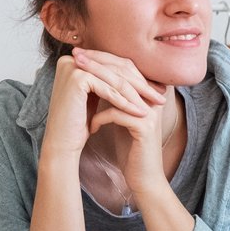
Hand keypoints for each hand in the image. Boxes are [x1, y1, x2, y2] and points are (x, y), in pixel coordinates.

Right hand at [41, 50, 166, 159]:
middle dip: (140, 85)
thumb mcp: (96, 95)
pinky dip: (125, 102)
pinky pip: (109, 90)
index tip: (155, 91)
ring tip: (153, 106)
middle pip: (115, 70)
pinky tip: (140, 112)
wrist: (62, 143)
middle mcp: (70, 58)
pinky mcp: (77, 78)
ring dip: (136, 94)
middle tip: (159, 97)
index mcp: (75, 58)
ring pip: (114, 80)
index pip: (113, 65)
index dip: (136, 79)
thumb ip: (109, 80)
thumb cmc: (79, 123)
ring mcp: (72, 66)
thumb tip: (139, 71)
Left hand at [70, 48, 172, 197]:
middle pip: (124, 72)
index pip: (126, 66)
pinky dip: (101, 117)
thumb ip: (113, 96)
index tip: (80, 53)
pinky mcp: (145, 127)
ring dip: (96, 82)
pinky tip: (92, 126)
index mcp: (148, 93)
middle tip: (76, 57)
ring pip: (120, 89)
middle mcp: (153, 98)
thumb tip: (92, 75)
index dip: (103, 58)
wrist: (143, 177)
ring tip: (77, 80)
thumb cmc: (130, 147)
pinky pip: (118, 113)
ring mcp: (151, 112)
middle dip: (97, 63)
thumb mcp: (120, 116)